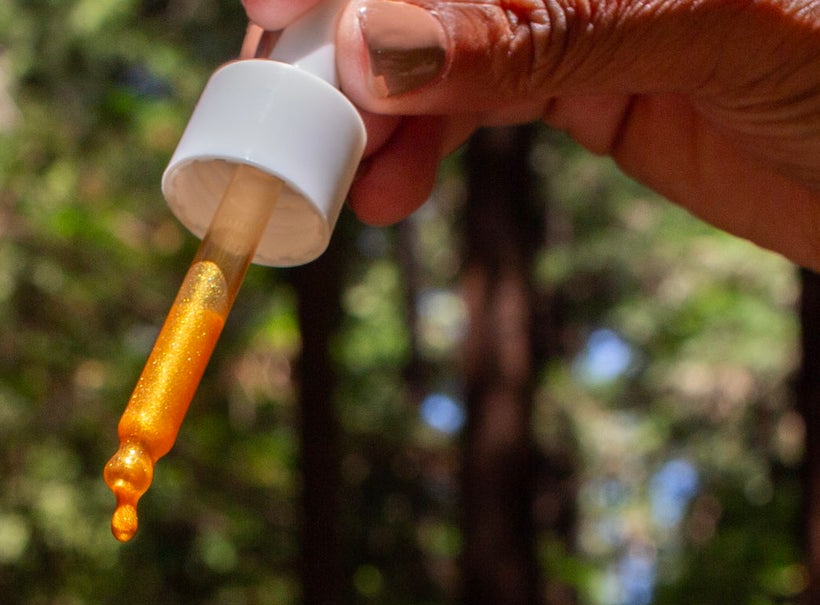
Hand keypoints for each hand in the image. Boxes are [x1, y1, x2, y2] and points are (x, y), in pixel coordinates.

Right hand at [246, 0, 819, 267]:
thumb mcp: (716, 24)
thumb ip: (550, 27)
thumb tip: (381, 40)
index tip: (278, 12)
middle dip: (344, 42)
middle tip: (286, 117)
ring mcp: (573, 7)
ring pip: (432, 42)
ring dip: (368, 114)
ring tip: (341, 185)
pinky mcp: (582, 79)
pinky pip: (468, 102)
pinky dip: (415, 149)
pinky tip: (385, 194)